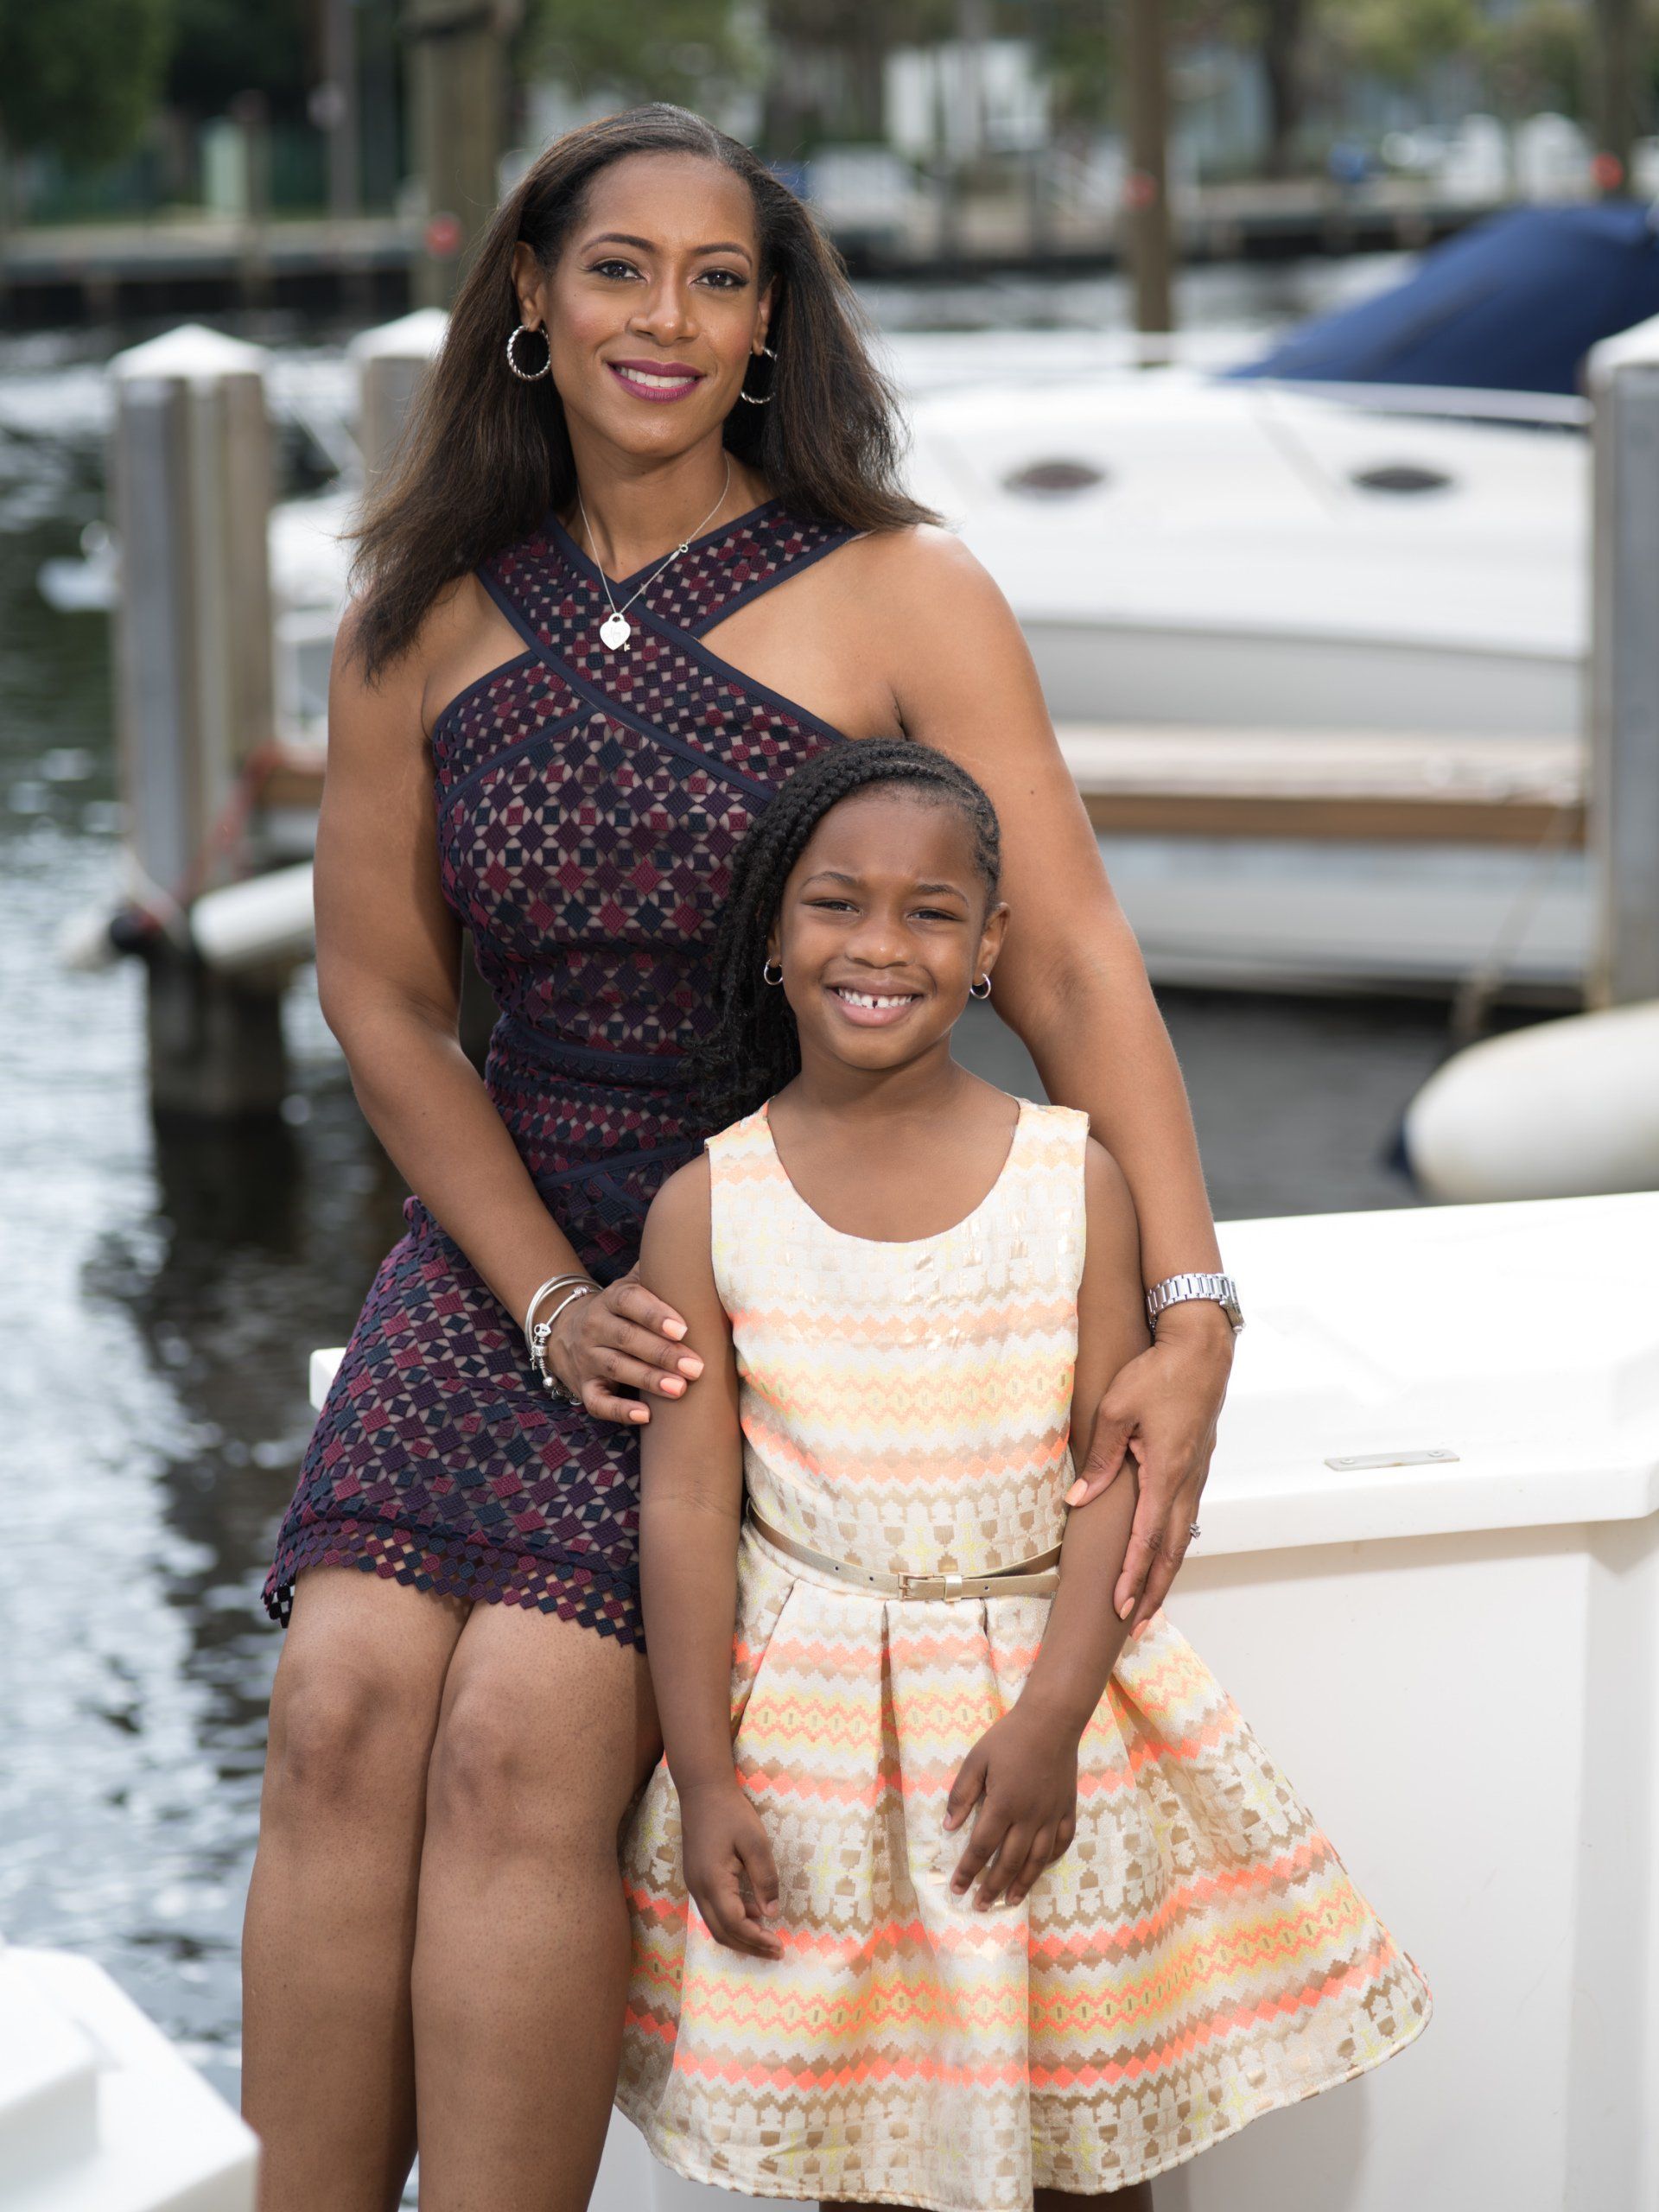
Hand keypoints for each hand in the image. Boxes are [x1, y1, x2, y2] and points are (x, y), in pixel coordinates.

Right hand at [547, 1264, 703, 1424]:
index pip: (630, 1302)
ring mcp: (587, 1358)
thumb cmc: (620, 1309)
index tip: (683, 1328)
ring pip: (617, 1369)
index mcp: (611, 1300)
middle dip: (663, 1353)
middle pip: (627, 1338)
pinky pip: (598, 1402)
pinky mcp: (584, 1387)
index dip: (655, 1314)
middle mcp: (595, 1327)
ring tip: (680, 1389)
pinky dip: (620, 1411)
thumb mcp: (630, 1285)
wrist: (565, 1331)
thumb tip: (698, 1250)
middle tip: (696, 1367)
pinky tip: (646, 1416)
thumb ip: (657, 1272)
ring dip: (649, 1380)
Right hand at [679, 1777, 783, 1958]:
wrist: (702, 1791)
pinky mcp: (696, 1879)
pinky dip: (732, 1920)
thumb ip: (765, 1878)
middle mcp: (698, 1889)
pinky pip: (712, 1910)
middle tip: (775, 1952)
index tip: (779, 1946)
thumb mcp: (756, 1842)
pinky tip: (752, 1913)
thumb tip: (771, 1914)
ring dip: (740, 1936)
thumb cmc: (731, 1813)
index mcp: (713, 1881)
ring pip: (715, 1924)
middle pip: (721, 1932)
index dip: (757, 1939)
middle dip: (749, 1946)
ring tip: (767, 1937)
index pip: (735, 1924)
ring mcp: (694, 1885)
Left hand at [943, 1707, 1077, 1910]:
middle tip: (981, 1906)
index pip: (982, 1847)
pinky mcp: (1067, 1809)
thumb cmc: (1009, 1738)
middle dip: (992, 1886)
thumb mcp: (976, 1759)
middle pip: (1009, 1861)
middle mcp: (1029, 1817)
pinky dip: (1051, 1860)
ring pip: (1037, 1860)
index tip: (957, 1889)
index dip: (968, 1871)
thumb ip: (962, 1794)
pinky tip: (1040, 1869)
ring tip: (1010, 1902)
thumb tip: (949, 1827)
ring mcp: (1051, 1815)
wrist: (1052, 1721)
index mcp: (1003, 1805)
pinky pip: (1062, 1843)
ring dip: (1022, 1884)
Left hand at [1064, 1301, 1232, 1632]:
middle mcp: (1187, 1482)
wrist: (1201, 1348)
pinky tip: (1161, 1556)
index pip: (1146, 1538)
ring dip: (1164, 1572)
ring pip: (1182, 1537)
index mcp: (1166, 1472)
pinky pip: (1185, 1517)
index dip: (1132, 1575)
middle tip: (1134, 1623)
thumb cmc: (1158, 1373)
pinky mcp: (1197, 1467)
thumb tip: (1078, 1501)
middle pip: (1171, 1551)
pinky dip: (1172, 1546)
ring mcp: (1196, 1476)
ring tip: (1147, 1602)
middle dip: (1152, 1589)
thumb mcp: (1114, 1410)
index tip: (1119, 1605)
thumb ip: (1098, 1460)